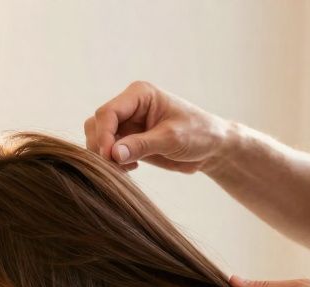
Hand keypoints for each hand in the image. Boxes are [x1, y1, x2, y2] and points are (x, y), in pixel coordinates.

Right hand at [84, 81, 231, 172]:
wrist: (212, 148)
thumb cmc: (199, 134)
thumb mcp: (172, 139)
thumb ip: (142, 145)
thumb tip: (113, 154)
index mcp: (139, 95)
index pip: (108, 112)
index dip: (104, 135)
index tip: (109, 157)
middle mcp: (129, 106)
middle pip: (97, 124)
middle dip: (102, 146)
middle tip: (116, 167)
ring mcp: (127, 123)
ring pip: (98, 137)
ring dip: (105, 155)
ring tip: (125, 168)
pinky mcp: (128, 139)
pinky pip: (108, 149)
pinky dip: (112, 162)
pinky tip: (130, 168)